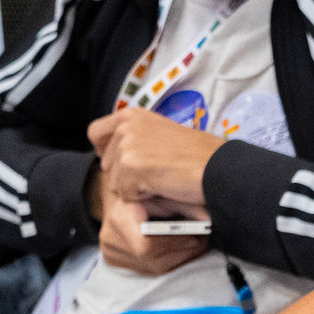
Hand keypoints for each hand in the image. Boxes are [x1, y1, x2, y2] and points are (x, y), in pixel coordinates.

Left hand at [89, 107, 224, 210]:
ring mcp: (127, 146)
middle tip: (156, 175)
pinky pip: (127, 196)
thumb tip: (115, 159)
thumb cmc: (199, 156)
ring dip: (137, 189)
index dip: (105, 151)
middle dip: (125, 176)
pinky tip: (164, 187)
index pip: (95, 133)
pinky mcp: (131, 168)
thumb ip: (138, 139)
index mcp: (132, 115)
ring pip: (116, 183)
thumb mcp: (162, 134)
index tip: (122, 163)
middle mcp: (125, 126)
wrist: (217, 167)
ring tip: (164, 180)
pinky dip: (145, 198)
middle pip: (105, 164)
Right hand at [96, 191, 209, 275]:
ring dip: (178, 259)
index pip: (147, 246)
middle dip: (181, 253)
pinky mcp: (113, 260)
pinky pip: (147, 270)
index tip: (195, 239)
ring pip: (152, 268)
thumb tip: (207, 221)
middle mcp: (109, 238)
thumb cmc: (148, 195)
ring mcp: (109, 252)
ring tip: (194, 246)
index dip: (174, 245)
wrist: (124, 201)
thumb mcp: (166, 196)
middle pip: (152, 260)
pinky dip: (167, 262)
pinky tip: (179, 251)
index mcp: (119, 218)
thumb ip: (187, 207)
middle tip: (202, 243)